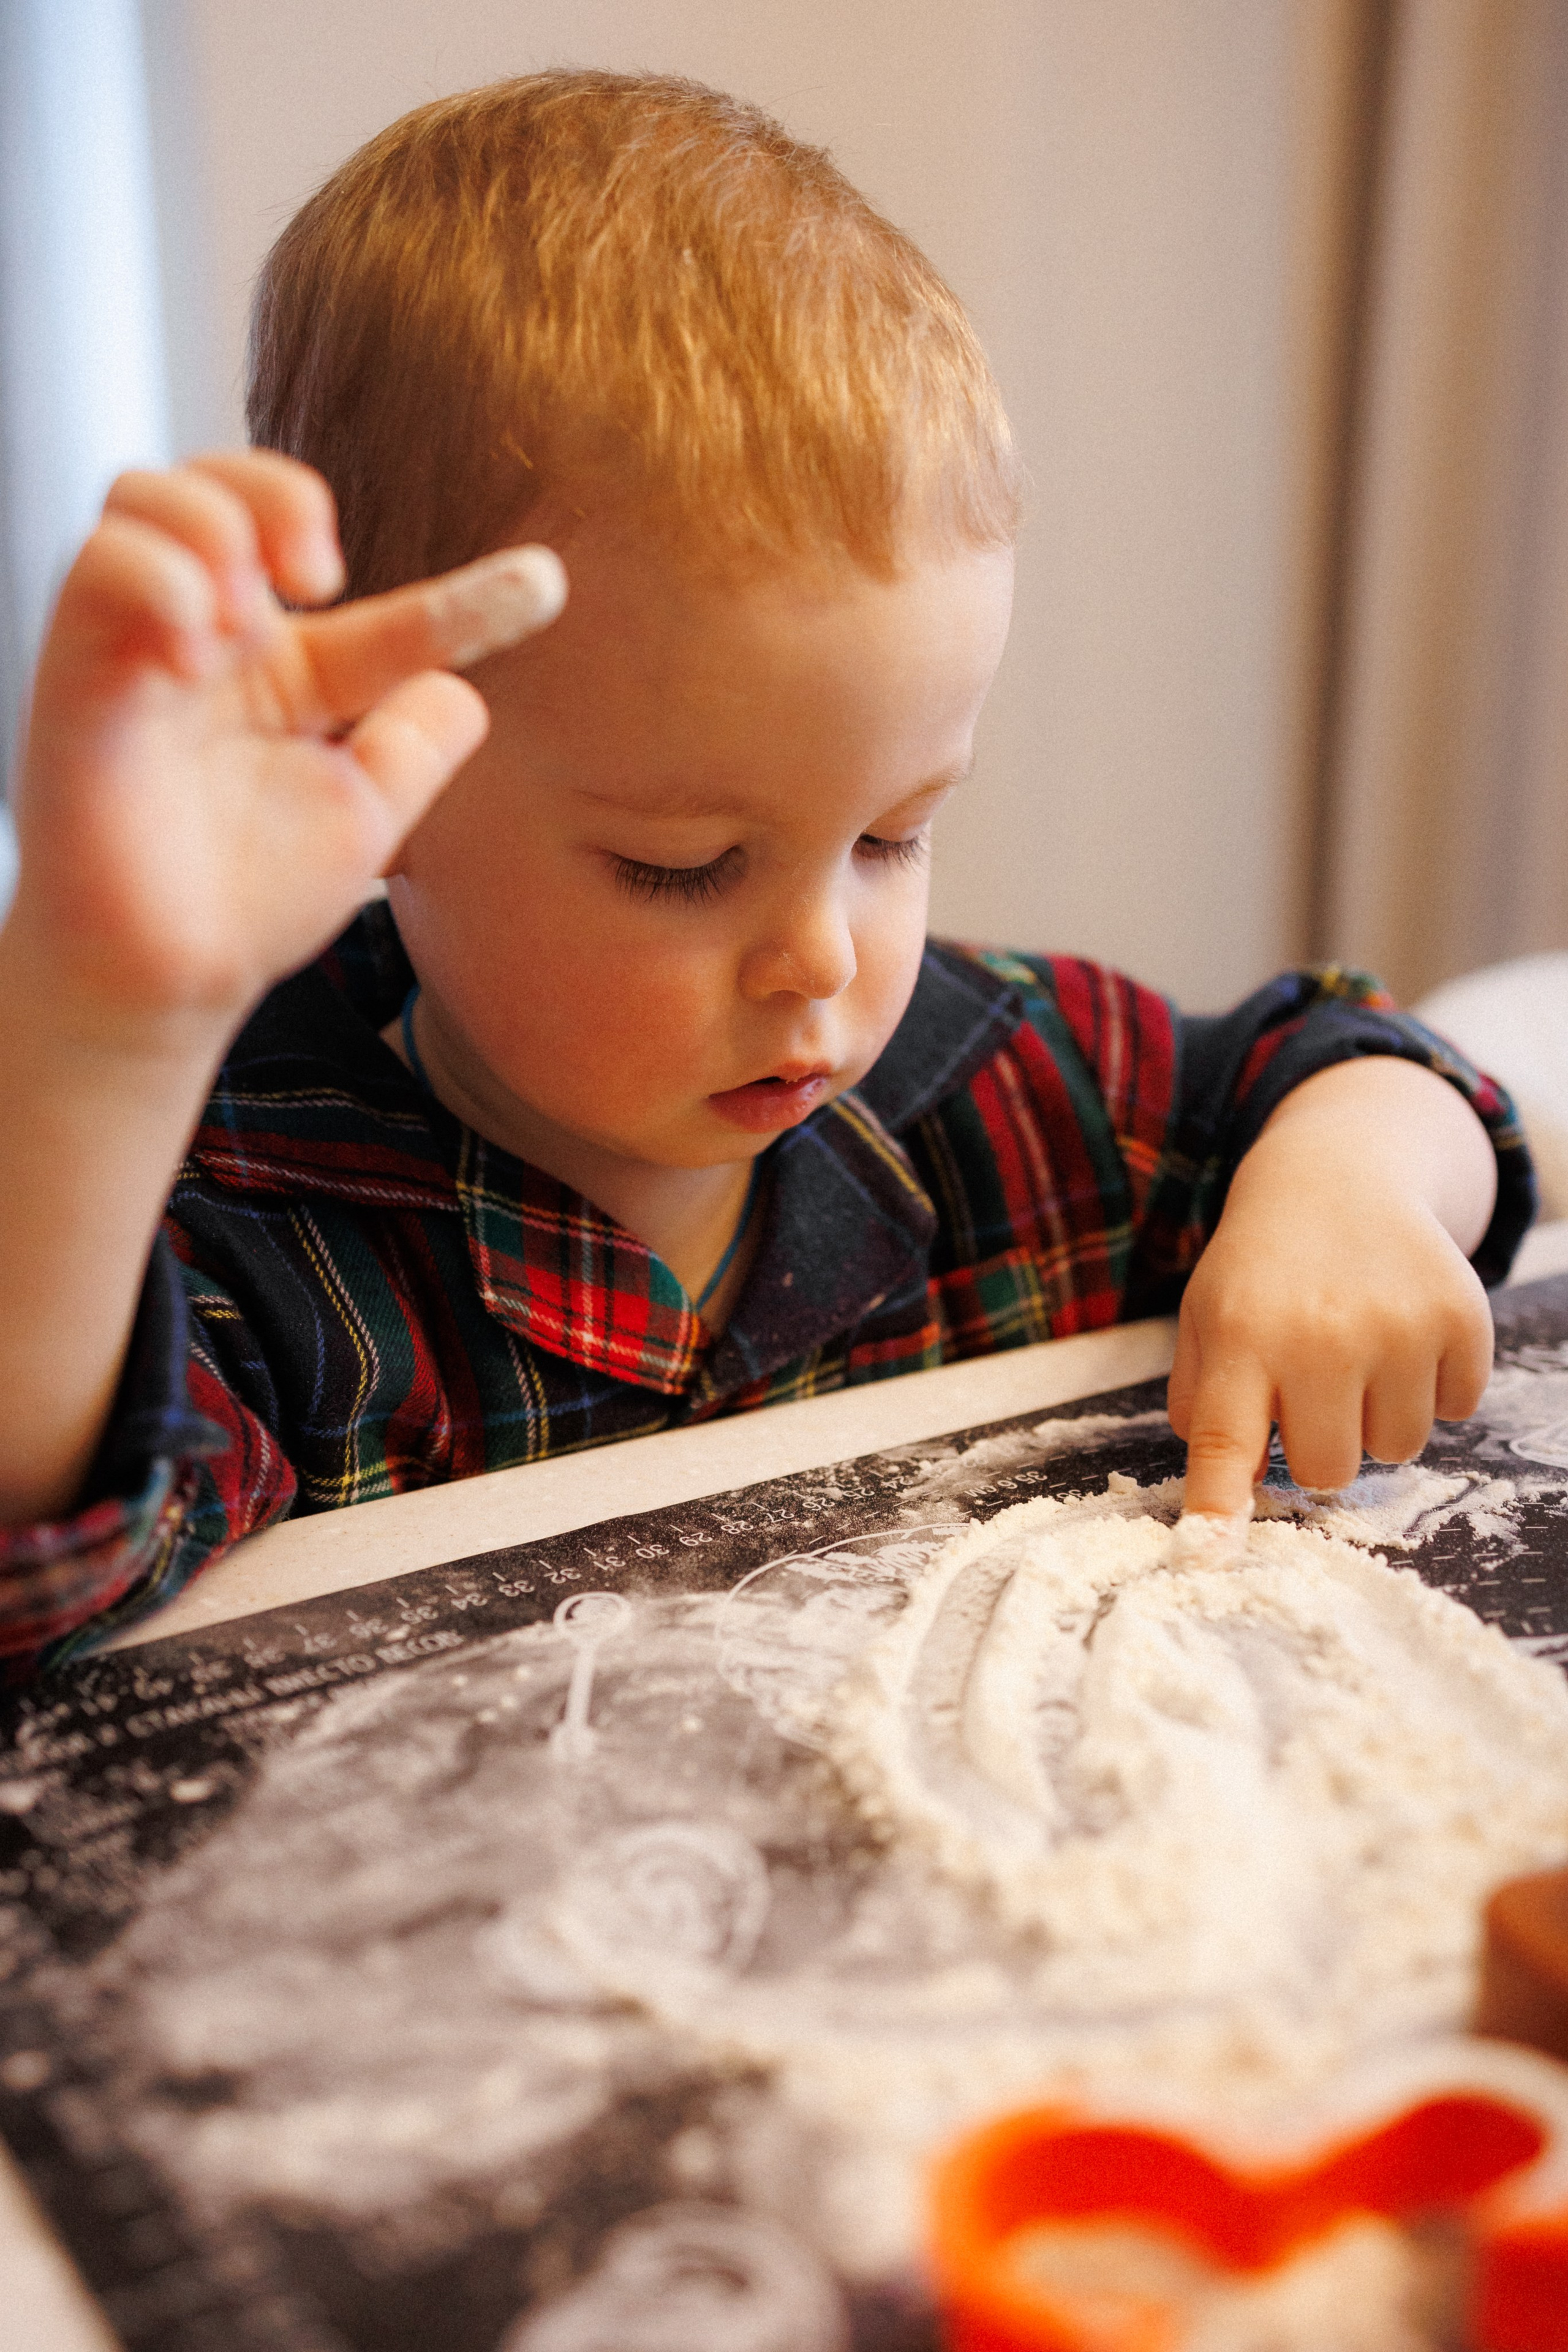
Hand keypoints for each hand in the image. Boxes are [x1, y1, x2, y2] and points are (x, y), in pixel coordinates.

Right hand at [10, 450, 565, 1046]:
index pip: (380, 610)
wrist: (169, 977)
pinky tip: (197, 651)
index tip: (545, 586)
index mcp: (290, 679)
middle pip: (227, 490)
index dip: (467, 597)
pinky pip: (100, 566)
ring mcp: (142, 651)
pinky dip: (158, 580)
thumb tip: (465, 689)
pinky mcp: (78, 673)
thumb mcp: (364, 815)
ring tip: (246, 611)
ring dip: (212, 523)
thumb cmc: (244, 903)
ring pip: (147, 498)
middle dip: (280, 491)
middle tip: (322, 572)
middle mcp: (214, 647)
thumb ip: (415, 746)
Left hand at [1166, 1058, 1496, 1517]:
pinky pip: (1455, 1410)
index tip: (1205, 1555)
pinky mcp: (1462, 1318)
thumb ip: (1202, 1406)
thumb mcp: (1207, 1321)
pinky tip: (1403, 1333)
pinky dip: (1433, 1385)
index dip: (1218, 1508)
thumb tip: (1223, 1494)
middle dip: (1320, 1445)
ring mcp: (1398, 1326)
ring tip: (1358, 1354)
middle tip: (1313, 1386)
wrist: (1338, 1178)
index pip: (1223, 1443)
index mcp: (1241, 1336)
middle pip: (1326, 1472)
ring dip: (1378, 1418)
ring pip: (1397, 1450)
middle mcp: (1320, 1334)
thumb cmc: (1262, 1271)